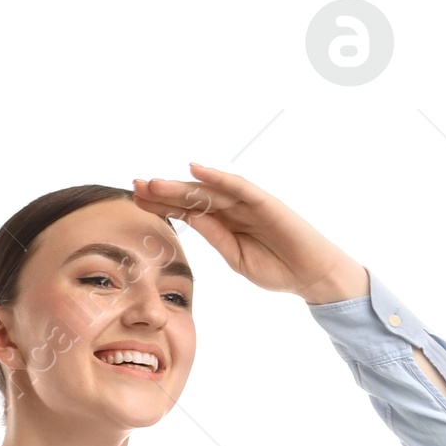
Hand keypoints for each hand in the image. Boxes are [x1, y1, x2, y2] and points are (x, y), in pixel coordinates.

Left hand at [131, 164, 367, 304]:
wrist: (311, 275)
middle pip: (192, 196)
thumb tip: (190, 220)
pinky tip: (195, 170)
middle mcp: (233, 209)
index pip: (187, 210)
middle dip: (163, 192)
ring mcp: (248, 203)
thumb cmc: (277, 269)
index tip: (136, 201)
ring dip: (181, 185)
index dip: (162, 205)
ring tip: (154, 183)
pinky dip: (217, 178)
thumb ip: (215, 238)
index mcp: (223, 225)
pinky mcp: (264, 201)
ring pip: (209, 190)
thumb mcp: (236, 258)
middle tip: (134, 186)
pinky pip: (237, 186)